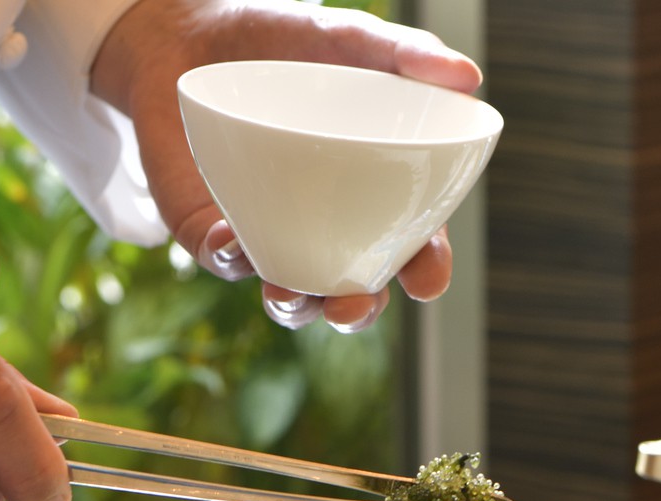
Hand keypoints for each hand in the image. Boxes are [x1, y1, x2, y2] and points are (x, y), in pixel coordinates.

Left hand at [92, 0, 480, 332]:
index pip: (411, 246)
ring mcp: (269, 232)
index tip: (427, 282)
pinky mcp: (210, 228)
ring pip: (290, 293)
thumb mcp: (349, 39)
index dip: (425, 271)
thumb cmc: (283, 41)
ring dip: (294, 306)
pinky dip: (228, 258)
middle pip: (352, 289)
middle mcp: (326, 225)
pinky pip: (222, 259)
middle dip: (356, 311)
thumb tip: (470, 77)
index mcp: (374, 194)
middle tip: (352, 306)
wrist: (191, 30)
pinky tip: (232, 241)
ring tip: (289, 295)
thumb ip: (407, 55)